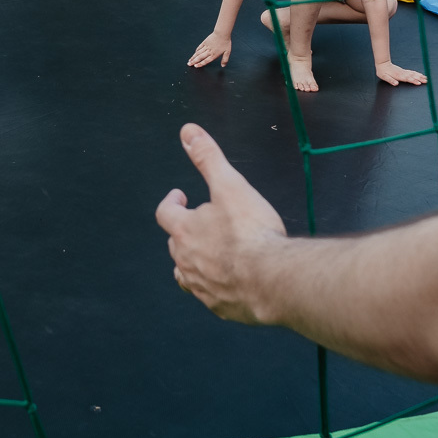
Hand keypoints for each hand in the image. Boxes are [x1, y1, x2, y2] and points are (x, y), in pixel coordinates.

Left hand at [155, 124, 286, 323]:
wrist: (273, 280)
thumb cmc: (251, 232)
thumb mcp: (230, 186)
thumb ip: (208, 158)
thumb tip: (188, 131)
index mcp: (183, 231)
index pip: (165, 213)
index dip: (172, 202)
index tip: (181, 195)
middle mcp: (185, 260)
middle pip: (175, 244)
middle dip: (185, 232)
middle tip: (200, 224)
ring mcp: (200, 287)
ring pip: (186, 274)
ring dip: (194, 262)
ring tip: (208, 255)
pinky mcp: (219, 306)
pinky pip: (209, 296)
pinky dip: (214, 287)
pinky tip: (229, 283)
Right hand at [188, 31, 231, 67]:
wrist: (222, 33)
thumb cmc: (225, 42)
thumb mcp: (227, 52)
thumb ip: (225, 59)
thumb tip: (223, 65)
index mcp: (214, 55)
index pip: (206, 61)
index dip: (200, 64)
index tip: (195, 66)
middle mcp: (209, 51)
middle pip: (200, 57)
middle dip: (194, 61)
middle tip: (189, 64)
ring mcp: (206, 46)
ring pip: (198, 53)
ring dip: (193, 57)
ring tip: (189, 60)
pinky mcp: (205, 42)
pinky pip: (199, 47)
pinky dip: (196, 51)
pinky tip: (194, 53)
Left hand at [375, 61, 426, 86]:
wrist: (383, 64)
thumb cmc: (383, 72)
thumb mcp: (384, 77)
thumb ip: (390, 80)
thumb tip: (396, 84)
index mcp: (398, 76)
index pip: (408, 79)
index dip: (413, 81)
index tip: (419, 83)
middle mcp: (402, 73)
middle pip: (412, 76)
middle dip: (420, 79)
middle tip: (426, 81)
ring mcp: (404, 71)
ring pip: (413, 74)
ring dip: (420, 76)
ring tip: (426, 78)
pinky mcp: (404, 71)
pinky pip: (412, 72)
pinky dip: (417, 73)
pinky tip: (421, 75)